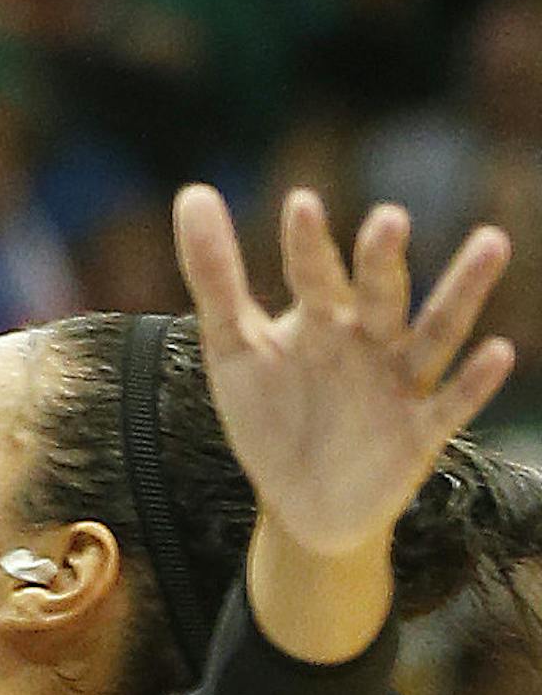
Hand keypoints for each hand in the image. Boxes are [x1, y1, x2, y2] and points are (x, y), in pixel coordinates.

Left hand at [175, 183, 515, 560]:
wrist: (299, 504)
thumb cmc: (269, 414)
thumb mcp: (232, 346)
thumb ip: (215, 275)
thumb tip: (194, 191)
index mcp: (321, 317)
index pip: (312, 273)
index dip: (306, 243)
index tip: (301, 201)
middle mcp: (367, 341)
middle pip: (379, 293)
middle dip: (381, 259)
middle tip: (389, 217)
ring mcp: (398, 384)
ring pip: (437, 332)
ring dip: (462, 291)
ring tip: (490, 240)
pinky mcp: (421, 435)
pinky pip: (453, 405)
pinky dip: (476, 381)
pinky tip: (500, 350)